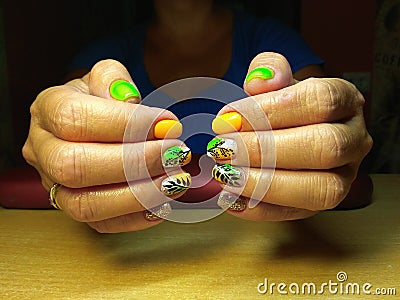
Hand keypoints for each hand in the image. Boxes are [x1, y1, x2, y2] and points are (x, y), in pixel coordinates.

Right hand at [23, 60, 191, 232]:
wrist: (90, 125)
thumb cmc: (100, 102)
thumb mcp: (105, 79)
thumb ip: (114, 81)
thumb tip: (129, 100)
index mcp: (47, 109)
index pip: (76, 119)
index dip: (126, 124)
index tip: (166, 124)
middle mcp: (43, 150)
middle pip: (76, 166)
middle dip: (134, 163)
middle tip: (174, 153)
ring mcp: (54, 185)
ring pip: (85, 204)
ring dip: (138, 195)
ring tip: (175, 180)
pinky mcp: (75, 208)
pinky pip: (101, 224)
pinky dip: (136, 217)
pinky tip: (163, 203)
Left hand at [209, 52, 372, 220]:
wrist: (291, 130)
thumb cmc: (282, 106)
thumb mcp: (275, 81)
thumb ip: (268, 70)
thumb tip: (260, 81)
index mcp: (344, 101)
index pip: (319, 101)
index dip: (271, 110)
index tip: (229, 117)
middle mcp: (353, 140)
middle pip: (324, 147)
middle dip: (265, 150)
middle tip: (223, 149)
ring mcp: (344, 177)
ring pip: (321, 189)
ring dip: (266, 184)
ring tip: (226, 174)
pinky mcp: (323, 204)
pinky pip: (299, 214)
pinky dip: (261, 209)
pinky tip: (232, 197)